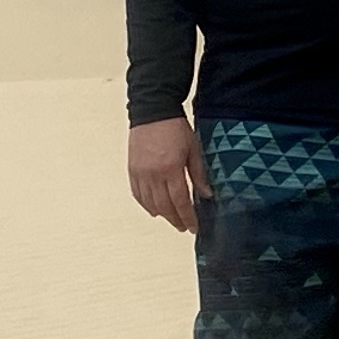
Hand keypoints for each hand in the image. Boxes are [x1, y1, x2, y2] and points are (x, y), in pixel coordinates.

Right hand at [127, 118, 208, 234]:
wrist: (153, 111)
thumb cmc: (175, 127)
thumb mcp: (193, 149)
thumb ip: (198, 174)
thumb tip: (206, 194)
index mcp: (171, 168)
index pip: (180, 201)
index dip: (187, 217)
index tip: (193, 227)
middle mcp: (153, 174)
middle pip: (164, 206)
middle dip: (175, 219)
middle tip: (183, 227)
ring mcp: (140, 172)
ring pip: (149, 203)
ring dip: (161, 214)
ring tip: (171, 219)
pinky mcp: (132, 169)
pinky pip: (137, 194)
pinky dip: (145, 205)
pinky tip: (153, 210)